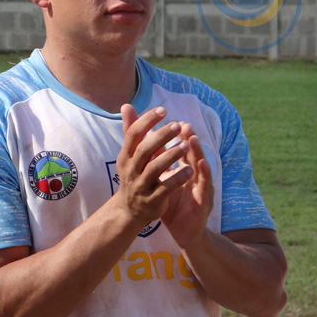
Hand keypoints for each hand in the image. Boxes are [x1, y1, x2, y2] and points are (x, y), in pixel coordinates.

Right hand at [115, 104, 193, 226]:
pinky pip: (165, 188)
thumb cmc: (134, 175)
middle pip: (144, 150)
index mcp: (125, 156)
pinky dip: (178, 178)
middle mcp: (130, 170)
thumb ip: (131, 130)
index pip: (133, 135)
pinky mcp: (152, 201)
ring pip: (155, 169)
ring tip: (186, 145)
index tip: (162, 111)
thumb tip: (126, 105)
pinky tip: (191, 169)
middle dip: (161, 137)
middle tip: (177, 125)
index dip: (146, 121)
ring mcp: (140, 187)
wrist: (129, 211)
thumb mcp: (130, 154)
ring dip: (171, 155)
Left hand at [161, 122, 213, 247]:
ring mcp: (200, 188)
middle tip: (184, 124)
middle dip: (188, 139)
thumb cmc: (172, 203)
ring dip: (198, 152)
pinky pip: (205, 187)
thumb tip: (143, 142)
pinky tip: (202, 165)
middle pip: (192, 154)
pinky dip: (205, 175)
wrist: (182, 231)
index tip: (173, 120)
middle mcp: (193, 176)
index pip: (181, 150)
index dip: (177, 137)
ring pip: (200, 167)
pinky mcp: (205, 202)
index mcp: (183, 170)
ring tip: (193, 139)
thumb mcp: (160, 181)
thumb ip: (154, 163)